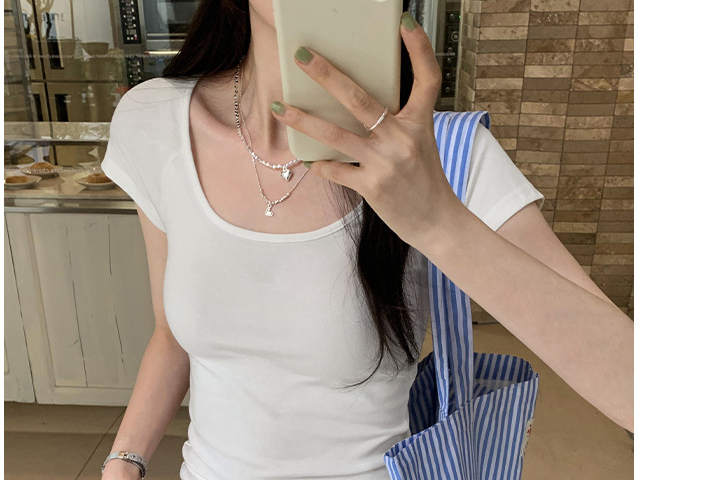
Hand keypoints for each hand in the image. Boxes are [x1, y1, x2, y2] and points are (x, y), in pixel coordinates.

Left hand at [270, 13, 455, 251]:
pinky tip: (305, 157)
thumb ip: (396, 122)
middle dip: (326, 74)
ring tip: (281, 106)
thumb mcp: (420, 143)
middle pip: (359, 99)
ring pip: (335, 135)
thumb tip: (357, 103)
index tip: (404, 22)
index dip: (419, 48)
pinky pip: (335, 171)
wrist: (435, 222)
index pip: (426, 78)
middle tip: (301, 55)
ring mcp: (385, 163)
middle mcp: (402, 139)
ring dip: (303, 119)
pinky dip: (318, 163)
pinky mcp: (371, 187)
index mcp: (420, 123)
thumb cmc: (424, 180)